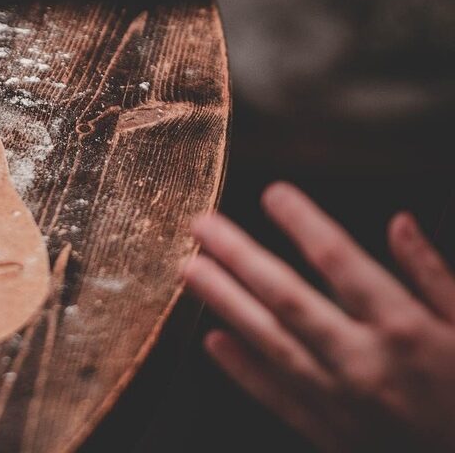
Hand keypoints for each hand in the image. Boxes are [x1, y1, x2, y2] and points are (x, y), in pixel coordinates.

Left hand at [185, 182, 454, 450]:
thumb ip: (437, 278)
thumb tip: (399, 224)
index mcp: (407, 330)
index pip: (341, 262)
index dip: (303, 223)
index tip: (273, 192)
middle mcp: (366, 364)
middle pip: (288, 298)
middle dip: (240, 257)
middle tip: (201, 224)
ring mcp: (343, 403)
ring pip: (271, 343)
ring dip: (226, 303)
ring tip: (190, 270)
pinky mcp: (333, 438)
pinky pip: (278, 397)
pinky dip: (243, 369)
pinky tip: (212, 342)